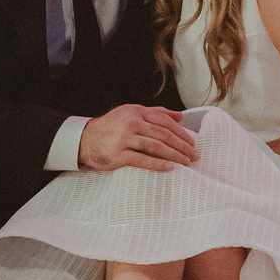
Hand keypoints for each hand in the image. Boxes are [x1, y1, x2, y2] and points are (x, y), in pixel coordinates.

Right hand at [78, 105, 196, 172]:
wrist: (85, 139)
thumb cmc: (112, 126)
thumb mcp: (132, 113)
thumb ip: (156, 113)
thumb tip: (180, 116)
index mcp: (137, 111)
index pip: (165, 121)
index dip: (181, 132)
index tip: (192, 142)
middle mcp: (132, 123)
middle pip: (163, 134)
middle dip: (182, 146)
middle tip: (194, 155)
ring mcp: (124, 139)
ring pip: (155, 147)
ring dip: (174, 156)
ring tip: (185, 162)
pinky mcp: (118, 155)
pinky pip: (142, 160)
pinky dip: (157, 164)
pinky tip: (169, 168)